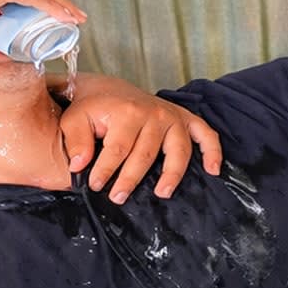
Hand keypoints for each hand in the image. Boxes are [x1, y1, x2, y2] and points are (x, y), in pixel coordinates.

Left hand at [60, 74, 223, 202]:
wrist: (110, 89)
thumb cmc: (93, 109)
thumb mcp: (76, 119)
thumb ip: (75, 140)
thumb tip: (79, 165)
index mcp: (126, 111)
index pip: (118, 148)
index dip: (106, 170)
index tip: (95, 186)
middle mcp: (154, 113)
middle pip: (146, 153)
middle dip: (131, 178)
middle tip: (118, 198)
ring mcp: (172, 117)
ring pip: (178, 150)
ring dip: (172, 173)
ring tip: (161, 194)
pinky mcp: (184, 120)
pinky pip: (205, 134)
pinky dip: (213, 151)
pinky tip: (213, 170)